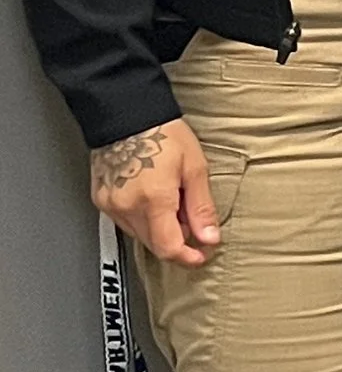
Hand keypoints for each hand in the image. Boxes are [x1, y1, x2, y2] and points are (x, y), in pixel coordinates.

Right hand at [91, 118, 220, 264]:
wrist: (126, 113)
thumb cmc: (161, 133)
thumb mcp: (194, 167)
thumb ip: (201, 208)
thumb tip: (209, 237)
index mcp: (153, 198)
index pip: (168, 247)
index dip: (187, 257)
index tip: (200, 255)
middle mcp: (127, 205)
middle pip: (154, 245)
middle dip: (177, 241)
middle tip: (192, 221)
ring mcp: (110, 204)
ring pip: (139, 236)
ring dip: (160, 230)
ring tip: (172, 202)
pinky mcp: (101, 200)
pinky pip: (125, 222)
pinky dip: (143, 219)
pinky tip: (153, 200)